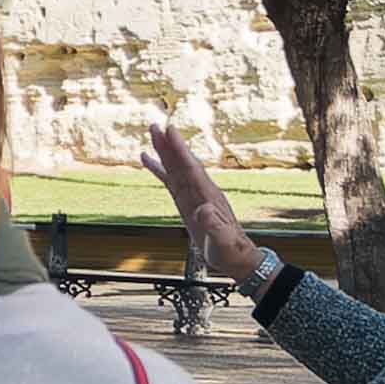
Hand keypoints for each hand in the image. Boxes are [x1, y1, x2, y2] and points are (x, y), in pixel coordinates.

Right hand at [139, 122, 264, 287]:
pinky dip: (160, 170)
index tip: (170, 131)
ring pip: (176, 169)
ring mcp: (194, 196)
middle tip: (155, 126)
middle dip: (169, 145)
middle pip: (182, 164)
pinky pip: (171, 182)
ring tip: (151, 134)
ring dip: (164, 152)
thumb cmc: (231, 251)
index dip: (180, 150)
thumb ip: (215, 226)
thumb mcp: (224, 242)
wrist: (236, 257)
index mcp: (208, 197)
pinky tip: (148, 160)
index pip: (191, 169)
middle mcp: (201, 191)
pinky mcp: (187, 203)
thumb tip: (204, 210)